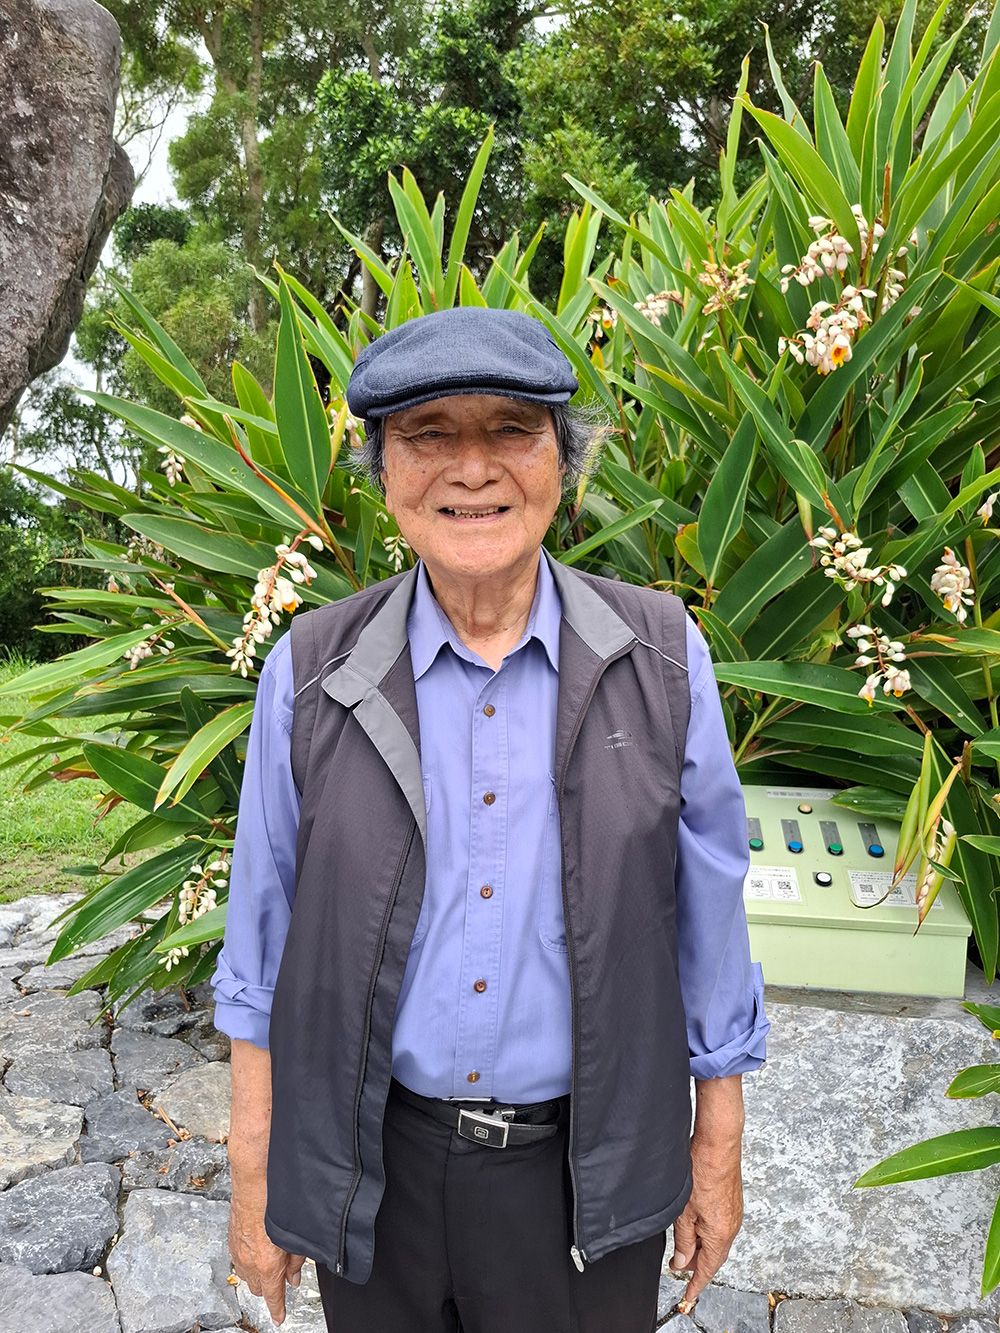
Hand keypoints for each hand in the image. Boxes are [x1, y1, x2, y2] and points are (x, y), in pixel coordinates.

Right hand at [228, 1194, 306, 1324]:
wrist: (254, 1181)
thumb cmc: (275, 1203)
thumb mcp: (295, 1235)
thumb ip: (296, 1260)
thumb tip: (293, 1277)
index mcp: (267, 1264)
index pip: (273, 1297)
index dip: (278, 1310)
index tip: (280, 1317)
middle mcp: (250, 1262)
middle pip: (259, 1289)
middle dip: (270, 1288)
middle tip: (283, 1277)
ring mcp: (238, 1251)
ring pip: (247, 1276)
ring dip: (258, 1275)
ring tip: (271, 1261)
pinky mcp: (232, 1241)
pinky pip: (239, 1261)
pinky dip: (249, 1261)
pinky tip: (258, 1249)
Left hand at [668, 1132, 743, 1310]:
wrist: (719, 1144)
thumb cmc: (702, 1170)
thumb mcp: (684, 1210)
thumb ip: (683, 1239)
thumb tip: (683, 1262)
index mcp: (720, 1234)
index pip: (708, 1269)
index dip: (696, 1285)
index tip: (688, 1297)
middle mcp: (732, 1227)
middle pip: (713, 1256)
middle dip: (696, 1265)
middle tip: (677, 1266)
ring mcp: (734, 1214)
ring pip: (716, 1241)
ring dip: (701, 1247)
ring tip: (683, 1245)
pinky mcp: (732, 1202)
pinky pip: (720, 1227)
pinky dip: (707, 1233)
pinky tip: (695, 1226)